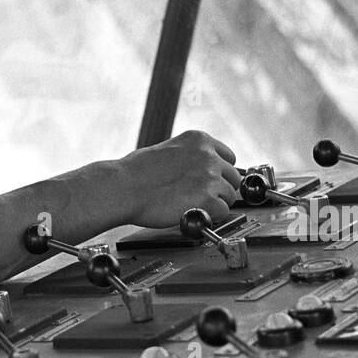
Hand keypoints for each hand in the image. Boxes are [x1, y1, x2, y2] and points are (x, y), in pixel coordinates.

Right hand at [116, 129, 240, 229]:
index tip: (213, 181)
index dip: (220, 172)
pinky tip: (192, 213)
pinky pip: (222, 212)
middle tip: (202, 198)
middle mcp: (208, 155)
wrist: (124, 187)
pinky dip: (209, 217)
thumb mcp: (169, 150)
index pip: (229, 157)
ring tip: (192, 206)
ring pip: (229, 196)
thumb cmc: (136, 172)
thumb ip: (190, 157)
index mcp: (199, 140)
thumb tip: (201, 171)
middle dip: (220, 189)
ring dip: (214, 204)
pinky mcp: (209, 199)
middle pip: (233, 178)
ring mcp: (211, 177)